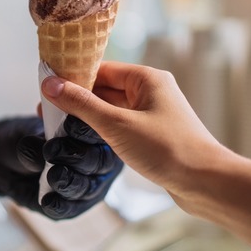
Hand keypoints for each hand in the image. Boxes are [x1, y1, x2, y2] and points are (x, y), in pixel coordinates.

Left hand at [0, 116, 122, 219]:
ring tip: (52, 176)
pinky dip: (59, 205)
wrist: (13, 164)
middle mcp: (101, 161)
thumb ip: (35, 142)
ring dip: (70, 181)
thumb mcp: (27, 134)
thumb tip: (39, 152)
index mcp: (97, 135)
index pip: (100, 131)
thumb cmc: (31, 140)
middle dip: (76, 155)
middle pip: (100, 161)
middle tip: (51, 150)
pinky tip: (47, 201)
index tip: (68, 124)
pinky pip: (71, 209)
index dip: (86, 128)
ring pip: (88, 187)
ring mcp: (90, 186)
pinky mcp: (75, 206)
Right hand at [40, 61, 226, 195]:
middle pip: (105, 87)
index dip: (72, 76)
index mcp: (147, 79)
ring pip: (112, 108)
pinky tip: (84, 138)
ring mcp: (154, 114)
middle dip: (77, 97)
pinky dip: (103, 129)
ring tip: (57, 123)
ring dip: (88, 115)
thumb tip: (49, 85)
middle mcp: (152, 91)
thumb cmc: (167, 149)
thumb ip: (82, 104)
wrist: (206, 182)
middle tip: (45, 108)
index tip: (46, 85)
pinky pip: (122, 125)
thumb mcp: (117, 125)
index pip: (101, 68)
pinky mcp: (154, 135)